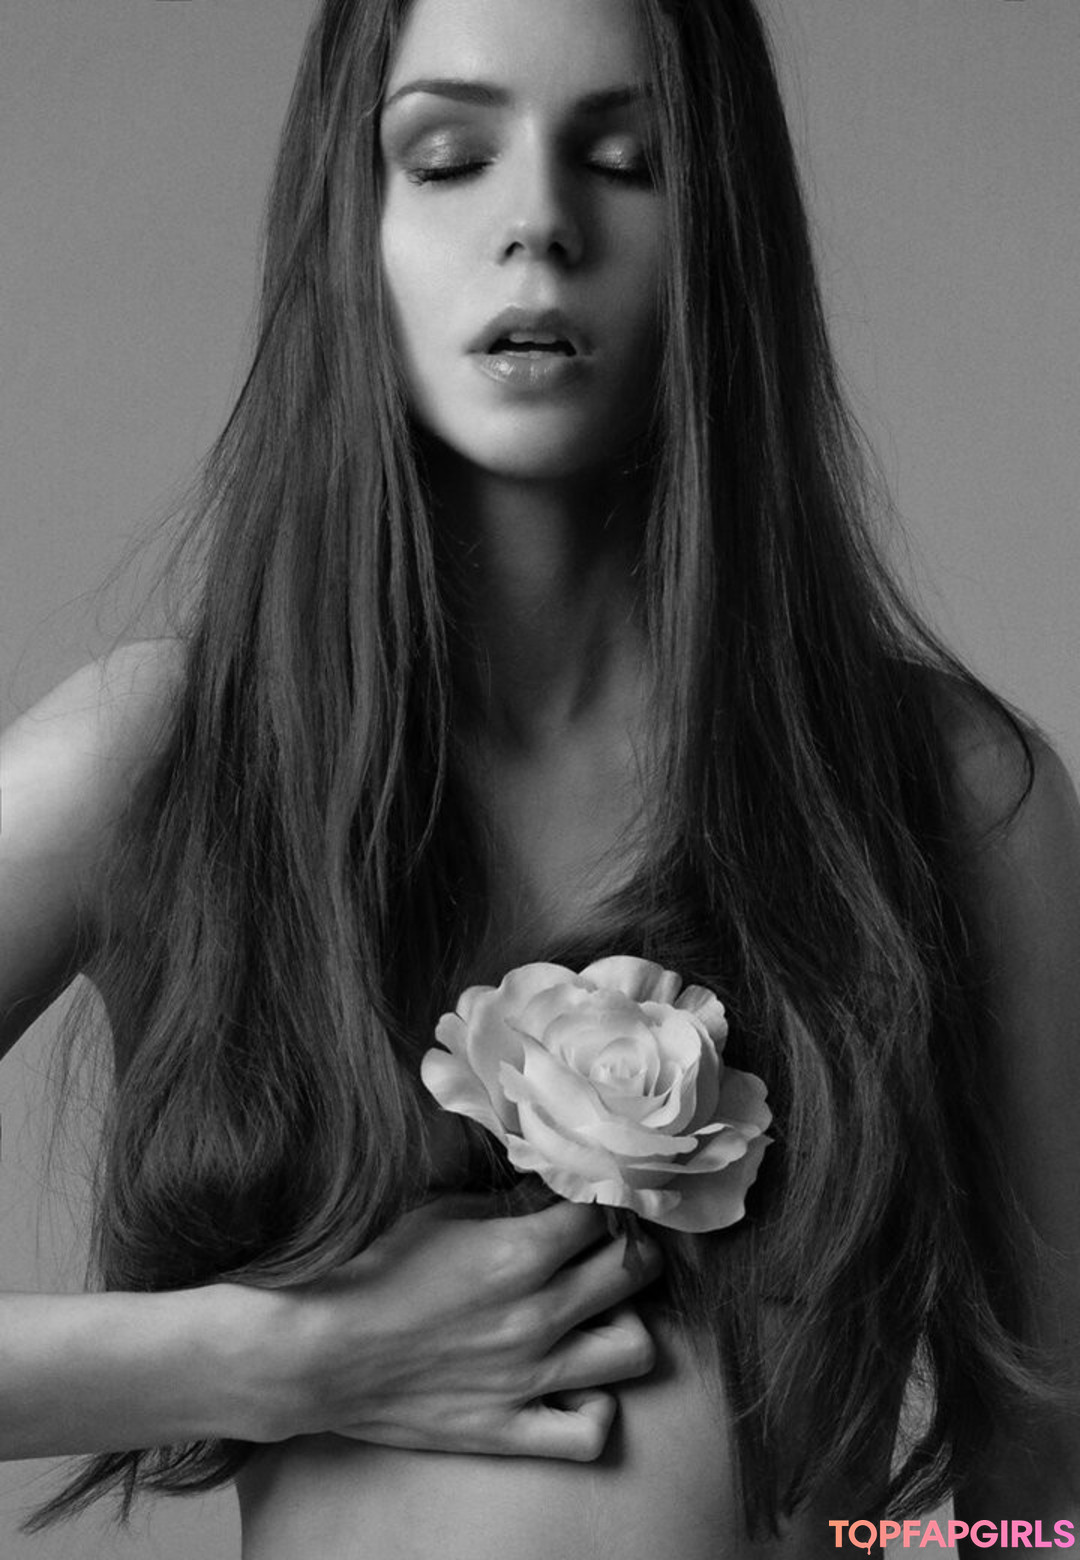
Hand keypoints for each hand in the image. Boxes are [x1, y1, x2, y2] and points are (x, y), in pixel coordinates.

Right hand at [260, 1196, 661, 1460]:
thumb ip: (505, 1202)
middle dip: (629, 1248)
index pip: (606, 1212)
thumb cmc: (371, 1268)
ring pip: (635, 1350)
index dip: (606, 1198)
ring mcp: (529, 1378)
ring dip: (623, 1324)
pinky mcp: (508, 1429)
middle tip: (603, 1246)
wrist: (316, 1351)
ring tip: (595, 1312)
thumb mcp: (439, 1209)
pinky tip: (574, 1383)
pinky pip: (591, 1432)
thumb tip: (553, 1189)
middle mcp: (538, 1314)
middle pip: (635, 1272)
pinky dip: (595, 1408)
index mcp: (520, 1252)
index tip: (595, 1195)